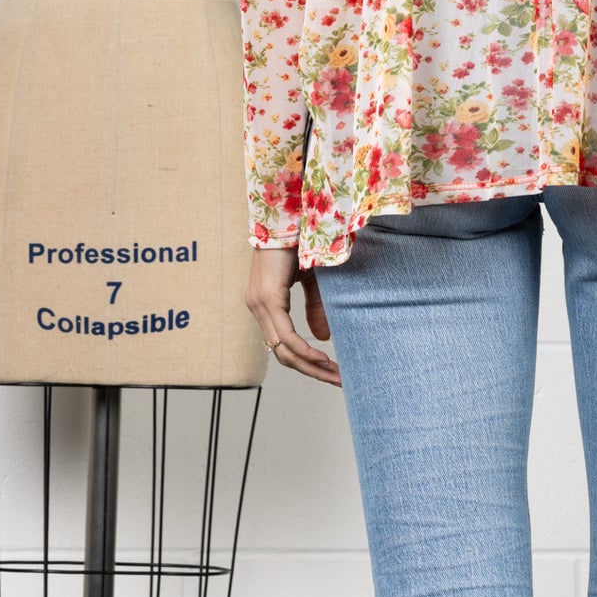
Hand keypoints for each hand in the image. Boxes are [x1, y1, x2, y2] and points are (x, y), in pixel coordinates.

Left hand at [245, 245, 341, 387]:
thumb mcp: (312, 280)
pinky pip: (286, 335)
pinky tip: (321, 359)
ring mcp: (260, 305)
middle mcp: (258, 308)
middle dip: (312, 372)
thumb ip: (315, 308)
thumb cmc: (299, 242)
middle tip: (337, 382)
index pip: (284, 345)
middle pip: (283, 354)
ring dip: (310, 366)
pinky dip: (304, 351)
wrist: (289, 215)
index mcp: (266, 304)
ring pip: (284, 350)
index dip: (307, 363)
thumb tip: (322, 339)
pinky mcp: (267, 299)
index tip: (331, 373)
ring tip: (334, 374)